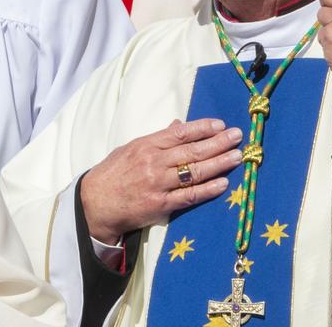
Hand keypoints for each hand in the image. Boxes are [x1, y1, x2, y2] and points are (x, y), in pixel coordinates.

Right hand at [81, 119, 242, 243]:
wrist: (93, 204)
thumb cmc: (113, 173)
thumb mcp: (131, 148)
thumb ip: (157, 138)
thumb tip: (179, 124)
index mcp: (146, 145)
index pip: (180, 133)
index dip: (203, 128)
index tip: (221, 125)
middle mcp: (153, 163)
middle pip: (193, 151)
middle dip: (219, 143)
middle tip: (238, 137)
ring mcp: (157, 185)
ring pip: (194, 172)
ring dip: (219, 164)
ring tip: (237, 157)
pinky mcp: (160, 206)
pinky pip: (189, 196)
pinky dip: (208, 190)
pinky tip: (223, 183)